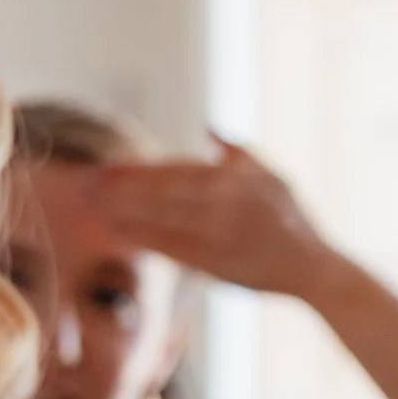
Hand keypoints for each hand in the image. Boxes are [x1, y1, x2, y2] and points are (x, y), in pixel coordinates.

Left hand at [83, 137, 340, 301]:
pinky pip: (169, 247)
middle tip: (82, 183)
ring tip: (89, 205)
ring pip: (159, 219)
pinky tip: (116, 231)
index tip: (106, 167)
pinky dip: (141, 238)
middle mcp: (225, 204)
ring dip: (119, 211)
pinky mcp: (216, 264)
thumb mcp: (273, 177)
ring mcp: (219, 235)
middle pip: (159, 192)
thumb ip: (238, 152)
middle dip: (118, 187)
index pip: (175, 170)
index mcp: (235, 179)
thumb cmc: (294, 222)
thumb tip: (209, 128)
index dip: (137, 170)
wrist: (314, 270)